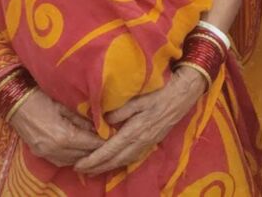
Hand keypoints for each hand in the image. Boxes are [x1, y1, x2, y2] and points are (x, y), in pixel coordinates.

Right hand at [9, 88, 103, 166]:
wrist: (16, 103)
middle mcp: (56, 150)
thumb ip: (82, 118)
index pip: (90, 144)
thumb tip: (100, 125)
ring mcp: (47, 155)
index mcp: (63, 136)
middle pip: (84, 155)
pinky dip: (74, 157)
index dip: (104, 141)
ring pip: (74, 161)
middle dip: (97, 148)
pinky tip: (80, 149)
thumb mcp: (65, 105)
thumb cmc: (42, 98)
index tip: (115, 135)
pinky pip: (63, 162)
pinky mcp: (41, 155)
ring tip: (96, 144)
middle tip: (109, 140)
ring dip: (86, 154)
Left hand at [73, 67, 205, 175]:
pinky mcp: (152, 142)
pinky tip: (114, 162)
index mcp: (135, 131)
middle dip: (96, 167)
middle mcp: (140, 142)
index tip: (79, 164)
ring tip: (93, 169)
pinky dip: (119, 163)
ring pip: (123, 161)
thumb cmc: (159, 92)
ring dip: (107, 167)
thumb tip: (103, 121)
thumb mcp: (138, 99)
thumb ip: (120, 111)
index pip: (109, 150)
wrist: (182, 94)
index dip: (93, 159)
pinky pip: (132, 158)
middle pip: (115, 160)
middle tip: (79, 170)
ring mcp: (147, 144)